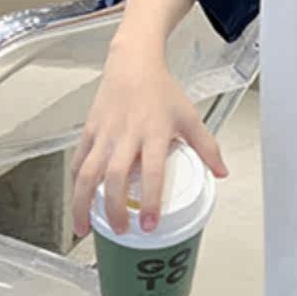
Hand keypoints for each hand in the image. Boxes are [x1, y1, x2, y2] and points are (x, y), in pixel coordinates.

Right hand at [70, 34, 228, 238]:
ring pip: (87, 173)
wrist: (133, 64)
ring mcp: (104, 133)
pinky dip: (75, 184)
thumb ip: (207, 146)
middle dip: (115, 209)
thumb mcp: (189, 116)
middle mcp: (127, 134)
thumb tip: (221, 172)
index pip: (153, 172)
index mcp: (154, 132)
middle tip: (121, 231)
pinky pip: (78, 161)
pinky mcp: (89, 131)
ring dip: (83, 204)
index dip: (151, 201)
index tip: (150, 225)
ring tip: (84, 229)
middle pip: (115, 177)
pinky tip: (78, 202)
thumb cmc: (161, 91)